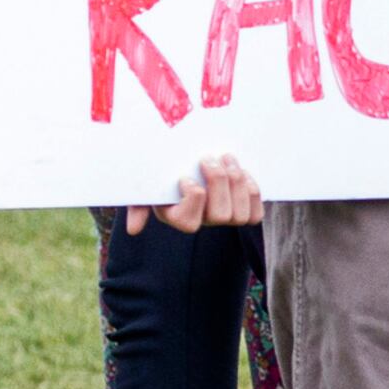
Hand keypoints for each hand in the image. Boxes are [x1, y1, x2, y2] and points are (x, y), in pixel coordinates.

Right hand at [127, 153, 261, 233]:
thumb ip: (137, 204)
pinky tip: (243, 172)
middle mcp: (202, 221)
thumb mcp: (145, 185)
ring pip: (240, 216)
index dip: (192, 197)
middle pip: (219, 216)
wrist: (185, 159)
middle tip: (209, 159)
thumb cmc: (161, 173)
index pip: (189, 222)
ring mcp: (224, 217)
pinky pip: (255, 214)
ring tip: (227, 158)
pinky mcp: (243, 210)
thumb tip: (133, 230)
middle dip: (218, 183)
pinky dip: (252, 192)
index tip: (184, 177)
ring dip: (237, 183)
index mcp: (177, 217)